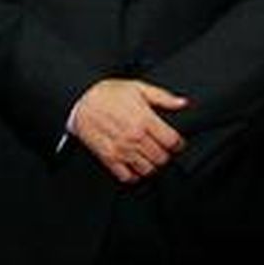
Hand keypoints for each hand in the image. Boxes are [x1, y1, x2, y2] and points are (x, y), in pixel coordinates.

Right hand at [70, 78, 187, 182]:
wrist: (81, 100)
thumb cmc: (108, 93)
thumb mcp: (138, 87)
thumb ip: (163, 97)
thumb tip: (182, 103)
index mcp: (144, 119)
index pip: (172, 141)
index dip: (178, 144)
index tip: (177, 143)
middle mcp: (134, 137)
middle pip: (162, 158)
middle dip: (166, 155)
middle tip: (162, 149)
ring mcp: (122, 150)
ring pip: (147, 169)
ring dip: (152, 165)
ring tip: (149, 157)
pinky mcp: (109, 158)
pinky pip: (127, 176)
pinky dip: (134, 174)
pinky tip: (134, 165)